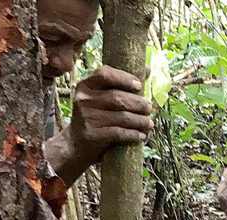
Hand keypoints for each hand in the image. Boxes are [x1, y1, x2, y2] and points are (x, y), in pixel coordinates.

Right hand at [45, 66, 153, 184]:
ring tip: (149, 123)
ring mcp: (87, 117)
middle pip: (118, 97)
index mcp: (85, 86)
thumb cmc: (95, 118)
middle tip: (149, 108)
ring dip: (140, 121)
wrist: (76, 144)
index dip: (124, 78)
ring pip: (122, 116)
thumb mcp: (100, 99)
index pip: (104, 74)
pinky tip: (141, 135)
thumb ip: (119, 86)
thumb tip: (148, 69)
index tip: (139, 85)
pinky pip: (119, 133)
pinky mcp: (92, 134)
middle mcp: (83, 99)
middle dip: (138, 103)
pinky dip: (134, 134)